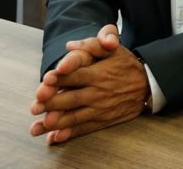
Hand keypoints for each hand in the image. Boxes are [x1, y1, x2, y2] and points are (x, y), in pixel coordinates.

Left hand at [29, 25, 148, 143]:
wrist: (147, 85)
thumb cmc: (126, 64)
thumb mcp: (113, 49)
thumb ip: (91, 45)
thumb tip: (70, 45)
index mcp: (98, 73)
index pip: (76, 76)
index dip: (60, 78)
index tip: (46, 81)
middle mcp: (98, 92)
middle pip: (72, 98)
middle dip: (52, 103)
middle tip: (35, 106)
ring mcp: (100, 108)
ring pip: (75, 117)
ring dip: (56, 123)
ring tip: (38, 127)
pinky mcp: (102, 120)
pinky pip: (84, 128)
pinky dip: (69, 134)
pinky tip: (55, 137)